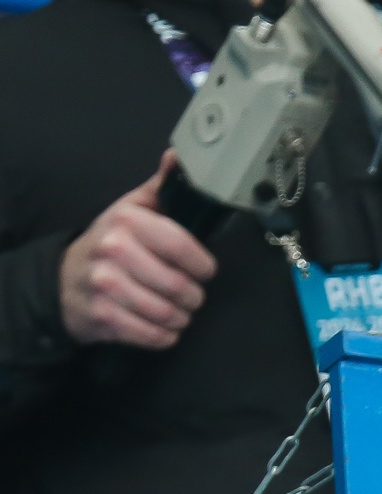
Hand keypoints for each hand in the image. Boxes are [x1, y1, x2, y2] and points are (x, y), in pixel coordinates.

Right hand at [58, 152, 217, 349]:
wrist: (66, 280)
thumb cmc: (110, 244)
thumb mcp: (132, 210)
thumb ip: (160, 189)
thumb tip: (178, 158)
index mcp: (126, 221)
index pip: (183, 246)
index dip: (203, 265)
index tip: (203, 270)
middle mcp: (113, 250)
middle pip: (181, 287)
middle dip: (194, 296)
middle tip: (190, 294)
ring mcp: (106, 284)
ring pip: (170, 314)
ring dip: (181, 317)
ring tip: (176, 309)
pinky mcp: (103, 316)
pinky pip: (155, 336)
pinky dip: (166, 335)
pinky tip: (160, 325)